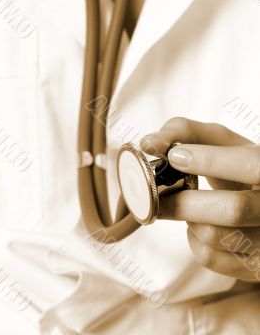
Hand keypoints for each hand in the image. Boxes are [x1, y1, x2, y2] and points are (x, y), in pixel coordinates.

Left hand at [140, 117, 259, 281]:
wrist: (256, 195)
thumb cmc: (231, 163)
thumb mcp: (217, 140)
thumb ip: (184, 132)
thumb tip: (149, 143)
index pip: (252, 166)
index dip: (212, 161)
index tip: (174, 156)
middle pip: (233, 209)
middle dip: (185, 201)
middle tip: (158, 193)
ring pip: (216, 236)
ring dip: (188, 219)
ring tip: (185, 205)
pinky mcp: (254, 265)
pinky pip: (210, 258)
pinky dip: (193, 240)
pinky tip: (197, 224)